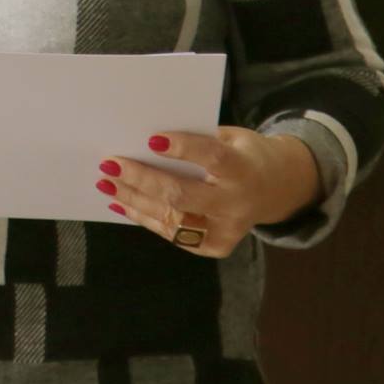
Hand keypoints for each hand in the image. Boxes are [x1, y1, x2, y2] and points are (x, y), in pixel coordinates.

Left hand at [95, 128, 320, 257]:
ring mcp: (227, 230)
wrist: (276, 188)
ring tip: (106, 183)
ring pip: (172, 220)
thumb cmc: (242, 153)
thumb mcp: (231, 137)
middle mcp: (237, 204)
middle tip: (110, 164)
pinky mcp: (216, 247)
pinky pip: (174, 235)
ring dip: (134, 200)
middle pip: (183, 195)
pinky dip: (144, 217)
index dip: (183, 149)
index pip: (213, 158)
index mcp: (244, 169)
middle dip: (142, 179)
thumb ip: (198, 138)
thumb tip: (146, 140)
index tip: (151, 139)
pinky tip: (122, 202)